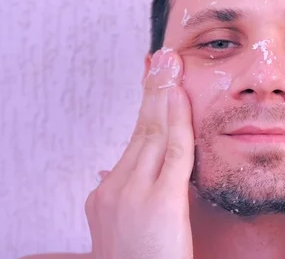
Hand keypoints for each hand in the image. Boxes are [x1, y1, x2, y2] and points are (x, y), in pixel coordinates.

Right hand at [85, 50, 194, 258]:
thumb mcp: (120, 227)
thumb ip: (121, 194)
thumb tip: (111, 166)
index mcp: (104, 195)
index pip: (133, 142)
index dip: (146, 108)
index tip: (153, 80)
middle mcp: (112, 189)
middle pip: (140, 130)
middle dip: (153, 90)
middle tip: (162, 58)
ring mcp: (133, 193)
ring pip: (154, 134)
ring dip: (164, 95)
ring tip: (170, 64)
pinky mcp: (159, 200)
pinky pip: (173, 151)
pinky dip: (178, 120)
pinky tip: (180, 96)